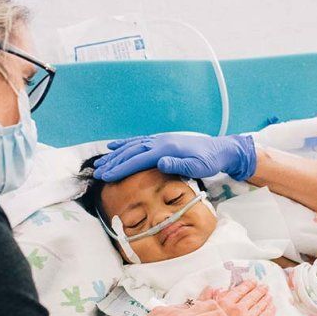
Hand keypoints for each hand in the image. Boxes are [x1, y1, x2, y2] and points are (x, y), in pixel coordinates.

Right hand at [92, 133, 256, 181]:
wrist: (220, 149)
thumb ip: (180, 165)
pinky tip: (114, 146)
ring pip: (132, 146)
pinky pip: (139, 141)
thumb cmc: (210, 161)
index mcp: (166, 149)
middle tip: (97, 173)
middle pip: (131, 152)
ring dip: (115, 154)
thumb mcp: (199, 166)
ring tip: (100, 162)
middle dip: (113, 163)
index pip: (138, 159)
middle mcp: (160, 142)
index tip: (106, 176)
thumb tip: (160, 162)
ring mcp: (160, 139)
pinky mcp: (162, 141)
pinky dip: (125, 144)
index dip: (121, 168)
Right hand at [201, 280, 274, 315]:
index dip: (248, 285)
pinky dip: (270, 309)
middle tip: (265, 287)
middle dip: (260, 290)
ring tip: (269, 295)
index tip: (253, 282)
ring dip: (266, 298)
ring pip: (261, 304)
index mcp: (224, 304)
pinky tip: (272, 306)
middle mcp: (238, 309)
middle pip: (252, 296)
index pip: (239, 290)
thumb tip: (215, 288)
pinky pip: (266, 315)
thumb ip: (210, 300)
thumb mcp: (206, 315)